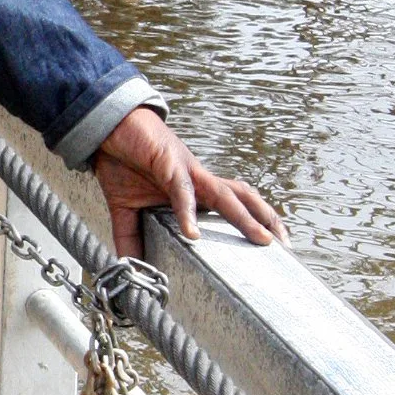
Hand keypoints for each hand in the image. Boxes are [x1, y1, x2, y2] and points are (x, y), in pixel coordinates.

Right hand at [93, 105, 284, 259]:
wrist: (108, 126)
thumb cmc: (124, 161)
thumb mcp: (126, 208)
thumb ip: (130, 238)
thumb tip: (129, 268)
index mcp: (195, 189)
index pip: (234, 205)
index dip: (256, 221)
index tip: (274, 246)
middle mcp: (199, 180)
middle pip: (243, 198)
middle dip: (267, 220)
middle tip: (286, 247)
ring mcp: (187, 171)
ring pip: (225, 195)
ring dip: (246, 217)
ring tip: (261, 239)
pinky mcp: (168, 164)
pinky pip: (182, 190)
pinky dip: (188, 212)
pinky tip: (191, 233)